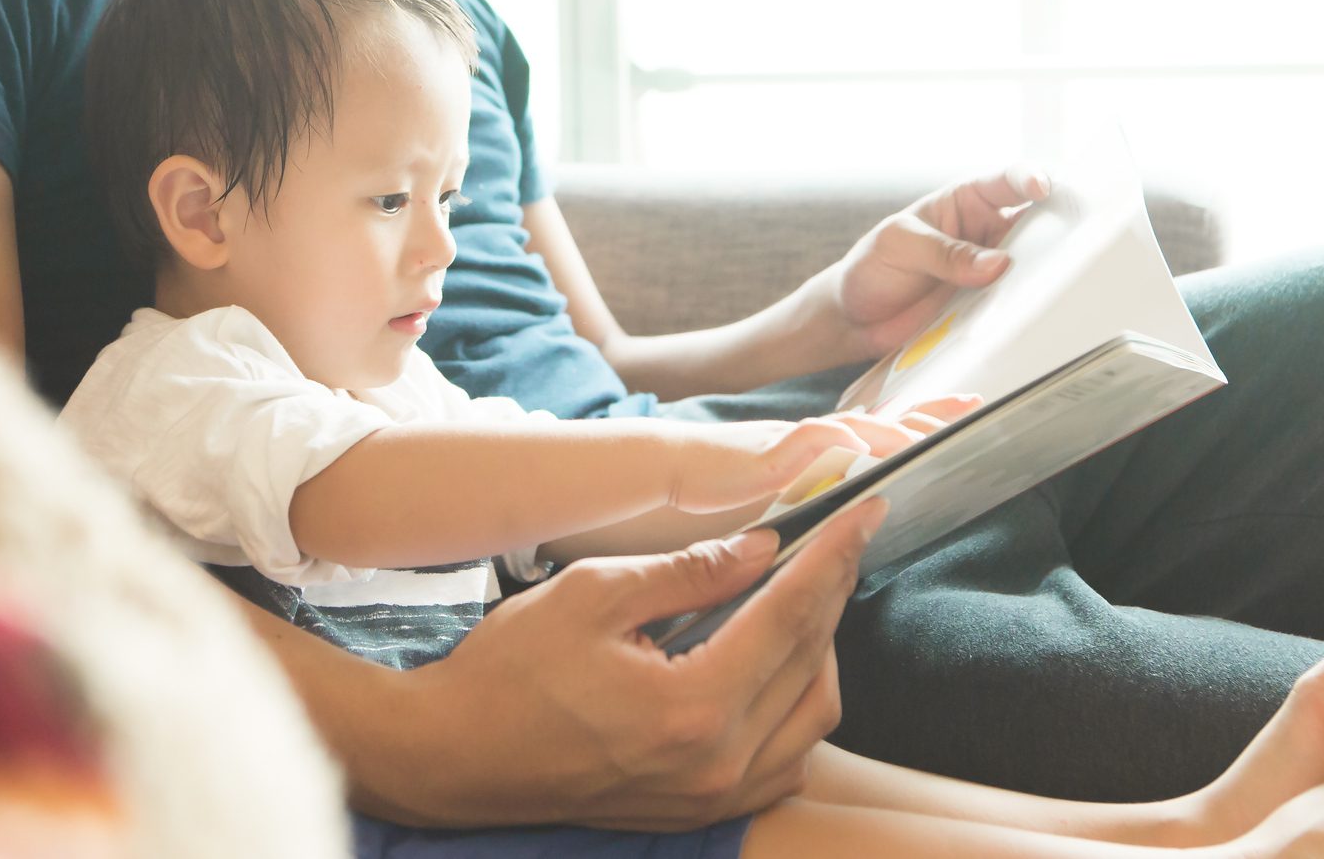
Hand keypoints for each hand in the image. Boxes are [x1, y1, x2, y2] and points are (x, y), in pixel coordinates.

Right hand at [367, 500, 887, 829]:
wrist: (457, 754)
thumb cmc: (510, 670)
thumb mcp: (594, 592)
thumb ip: (690, 570)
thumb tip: (764, 547)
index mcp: (692, 706)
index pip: (790, 615)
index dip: (834, 555)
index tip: (866, 512)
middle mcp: (715, 763)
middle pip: (813, 663)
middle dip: (832, 593)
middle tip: (838, 541)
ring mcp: (711, 797)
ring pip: (813, 717)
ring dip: (820, 651)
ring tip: (800, 595)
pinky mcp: (699, 811)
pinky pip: (785, 761)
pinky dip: (798, 707)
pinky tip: (775, 664)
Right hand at [667, 395, 985, 513]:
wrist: (672, 466)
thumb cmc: (723, 483)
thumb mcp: (785, 493)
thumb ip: (821, 497)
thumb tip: (855, 517)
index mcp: (826, 448)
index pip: (886, 430)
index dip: (926, 420)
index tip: (967, 411)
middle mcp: (819, 438)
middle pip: (886, 420)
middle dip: (930, 414)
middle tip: (974, 406)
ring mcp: (797, 441)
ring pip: (859, 427)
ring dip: (899, 430)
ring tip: (936, 433)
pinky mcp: (772, 451)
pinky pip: (814, 440)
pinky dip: (843, 440)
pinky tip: (867, 444)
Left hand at [814, 166, 1049, 361]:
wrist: (855, 318)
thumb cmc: (873, 267)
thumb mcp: (899, 246)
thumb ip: (944, 253)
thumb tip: (996, 264)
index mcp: (964, 201)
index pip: (1005, 182)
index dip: (1029, 179)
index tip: (1042, 188)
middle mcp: (986, 233)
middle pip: (1035, 223)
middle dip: (1057, 226)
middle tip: (1073, 236)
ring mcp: (991, 271)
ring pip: (1034, 264)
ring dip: (1046, 270)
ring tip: (1056, 278)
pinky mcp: (989, 305)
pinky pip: (1017, 302)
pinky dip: (1028, 305)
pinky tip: (1034, 310)